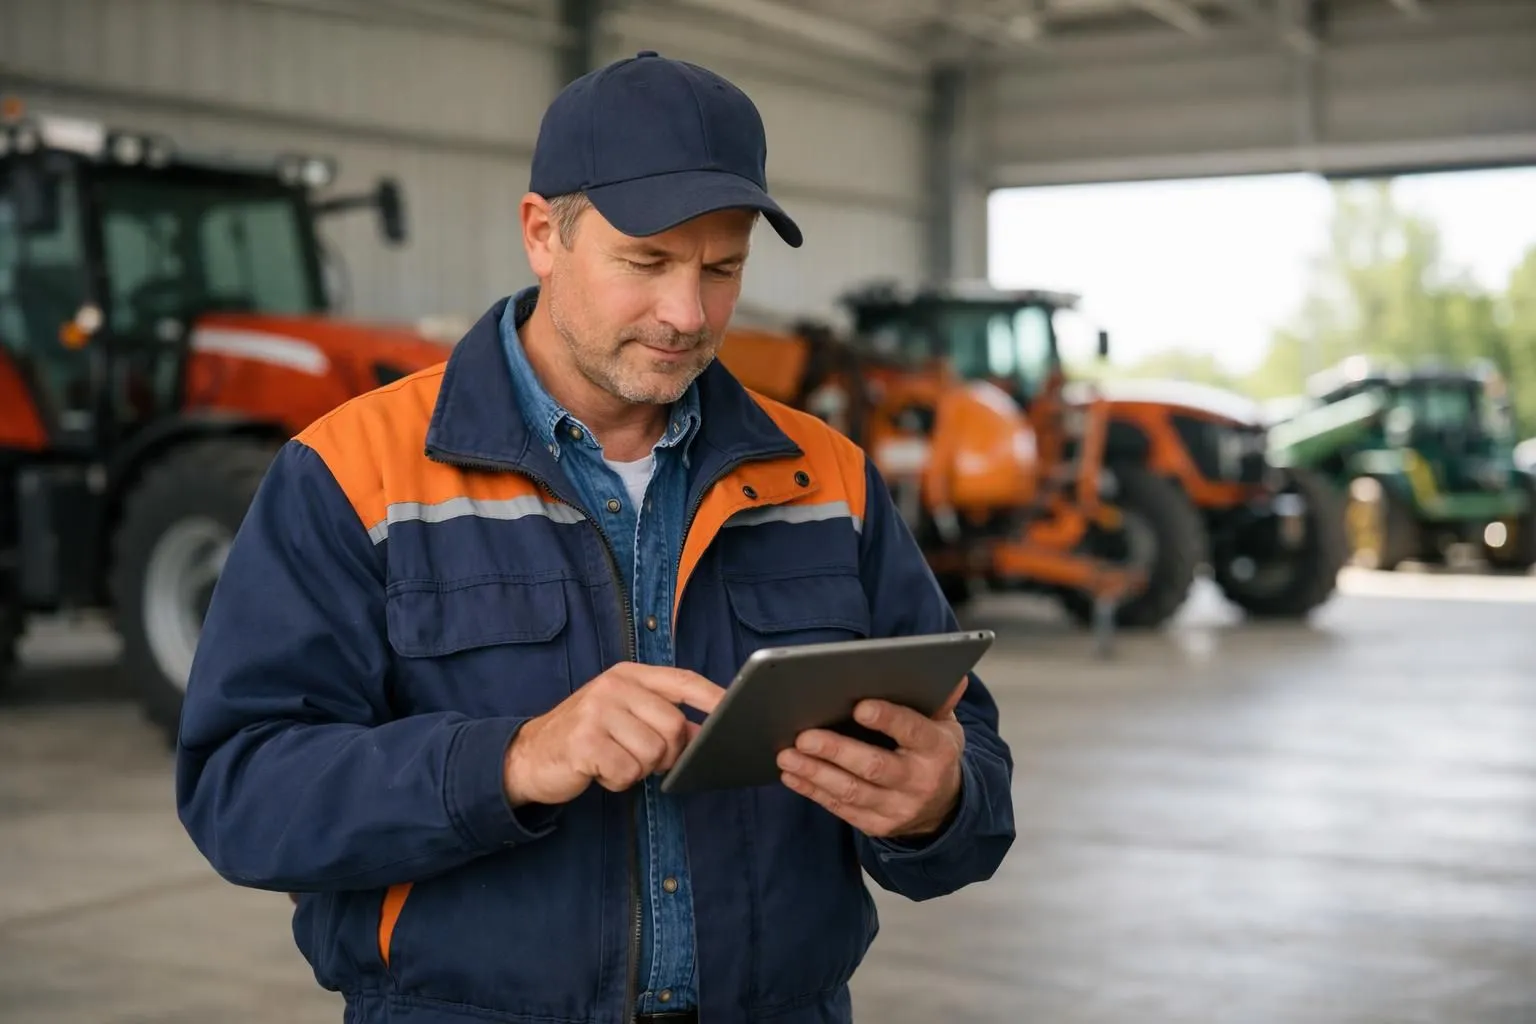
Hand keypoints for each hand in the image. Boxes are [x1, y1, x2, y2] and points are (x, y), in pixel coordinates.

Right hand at [503, 663, 724, 806]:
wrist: (528, 755)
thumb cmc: (585, 736)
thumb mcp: (621, 713)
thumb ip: (660, 714)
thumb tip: (705, 732)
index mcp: (628, 674)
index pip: (683, 681)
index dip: (714, 698)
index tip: (736, 711)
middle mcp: (614, 686)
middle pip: (674, 726)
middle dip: (667, 753)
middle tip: (640, 757)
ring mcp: (597, 712)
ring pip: (653, 753)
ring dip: (638, 769)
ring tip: (614, 759)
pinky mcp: (585, 742)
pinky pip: (628, 773)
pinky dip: (618, 781)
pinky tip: (599, 770)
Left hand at [776, 677, 967, 838]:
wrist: (944, 809)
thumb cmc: (934, 754)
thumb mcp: (945, 726)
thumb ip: (939, 700)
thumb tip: (950, 674)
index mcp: (937, 750)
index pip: (913, 731)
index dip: (887, 719)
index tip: (859, 706)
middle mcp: (919, 782)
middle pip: (874, 766)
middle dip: (836, 750)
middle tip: (804, 736)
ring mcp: (897, 809)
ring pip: (851, 791)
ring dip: (815, 773)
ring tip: (787, 757)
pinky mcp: (877, 826)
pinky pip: (840, 809)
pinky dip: (813, 791)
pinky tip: (792, 776)